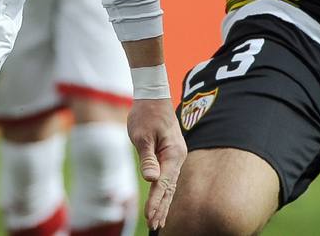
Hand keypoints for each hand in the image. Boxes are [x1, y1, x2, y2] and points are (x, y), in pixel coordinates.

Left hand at [128, 97, 186, 231]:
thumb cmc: (146, 114)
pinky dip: (164, 192)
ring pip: (170, 185)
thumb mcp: (142, 135)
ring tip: (158, 221)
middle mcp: (177, 158)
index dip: (156, 202)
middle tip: (155, 227)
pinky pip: (168, 178)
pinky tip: (161, 201)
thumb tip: (151, 180)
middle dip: (161, 208)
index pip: (163, 184)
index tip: (150, 217)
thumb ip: (147, 158)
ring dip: (163, 203)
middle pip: (169, 188)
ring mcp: (174, 157)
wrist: (153, 96)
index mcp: (173, 155)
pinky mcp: (170, 155)